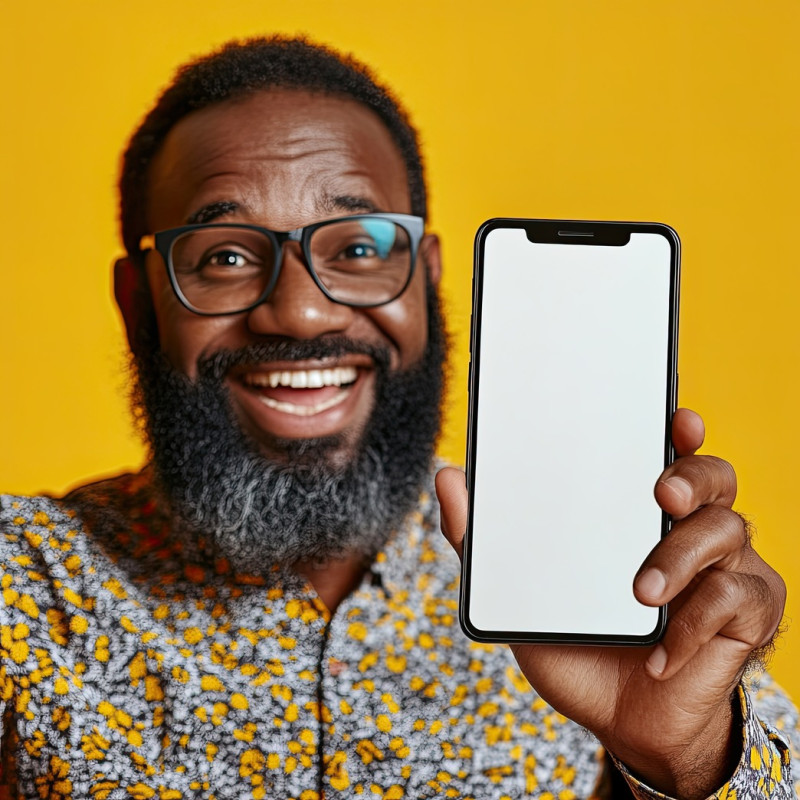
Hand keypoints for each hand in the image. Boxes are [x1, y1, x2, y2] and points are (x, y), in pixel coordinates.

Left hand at [436, 408, 785, 798]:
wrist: (623, 721)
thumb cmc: (579, 646)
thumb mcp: (521, 593)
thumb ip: (485, 540)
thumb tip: (448, 476)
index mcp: (642, 514)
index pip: (668, 455)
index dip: (678, 430)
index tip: (675, 418)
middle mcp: (689, 530)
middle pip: (714, 476)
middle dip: (692, 474)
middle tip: (661, 492)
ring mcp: (724, 568)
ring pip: (726, 530)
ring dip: (680, 557)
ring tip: (641, 593)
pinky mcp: (747, 612)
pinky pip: (734, 598)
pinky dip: (694, 625)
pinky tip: (661, 654)